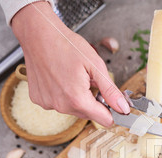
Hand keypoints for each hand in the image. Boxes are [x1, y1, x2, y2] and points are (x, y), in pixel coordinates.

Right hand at [11, 2, 129, 126]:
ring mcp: (48, 104)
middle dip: (93, 101)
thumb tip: (123, 108)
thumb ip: (110, 90)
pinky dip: (62, 94)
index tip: (111, 100)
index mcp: (77, 99)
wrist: (38, 34)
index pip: (104, 120)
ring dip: (77, 98)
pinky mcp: (39, 100)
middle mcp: (61, 105)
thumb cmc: (66, 45)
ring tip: (73, 77)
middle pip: (88, 114)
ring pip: (73, 109)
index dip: (111, 110)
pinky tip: (60, 79)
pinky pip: (58, 103)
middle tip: (88, 80)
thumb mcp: (96, 66)